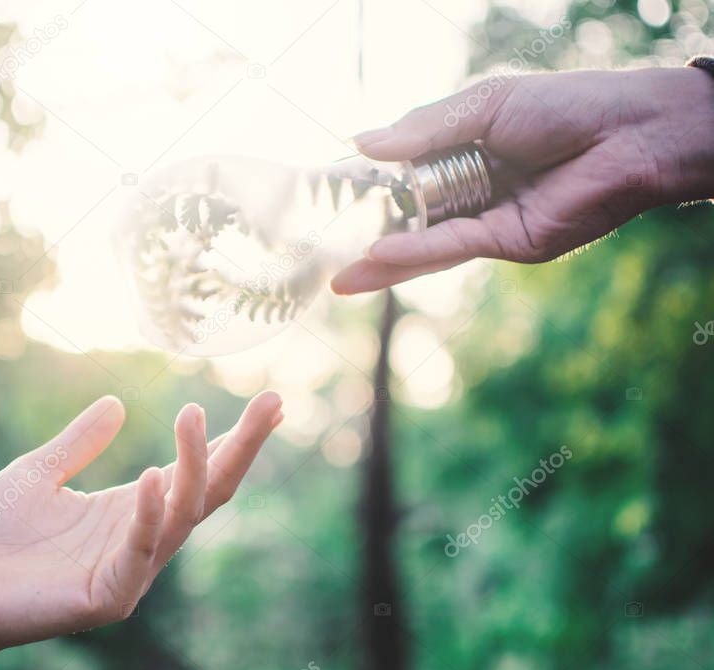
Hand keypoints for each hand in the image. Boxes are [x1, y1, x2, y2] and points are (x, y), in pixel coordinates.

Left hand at [0, 391, 283, 658]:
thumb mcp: (38, 472)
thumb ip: (80, 443)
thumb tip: (119, 402)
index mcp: (131, 508)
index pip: (197, 470)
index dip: (234, 438)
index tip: (271, 403)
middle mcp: (142, 537)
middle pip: (210, 491)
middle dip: (243, 447)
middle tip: (274, 402)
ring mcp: (130, 569)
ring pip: (184, 516)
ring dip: (195, 466)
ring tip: (193, 416)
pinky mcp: (107, 596)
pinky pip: (138, 553)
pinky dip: (149, 515)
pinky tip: (152, 476)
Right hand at [331, 67, 713, 292]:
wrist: (629, 133)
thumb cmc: (564, 106)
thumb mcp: (483, 106)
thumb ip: (424, 129)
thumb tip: (362, 143)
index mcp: (466, 152)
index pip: (407, 172)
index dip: (370, 184)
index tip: (330, 193)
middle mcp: (472, 190)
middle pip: (410, 217)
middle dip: (368, 235)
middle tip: (322, 248)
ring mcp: (487, 220)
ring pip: (425, 244)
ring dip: (383, 262)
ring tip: (340, 279)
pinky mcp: (507, 242)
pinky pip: (451, 247)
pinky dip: (415, 251)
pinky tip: (378, 252)